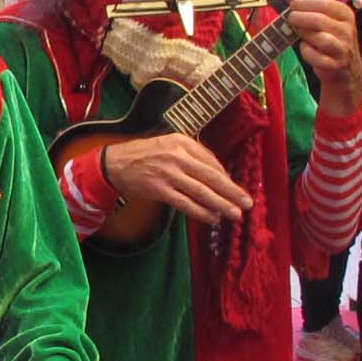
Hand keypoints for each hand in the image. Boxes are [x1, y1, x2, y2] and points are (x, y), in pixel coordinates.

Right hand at [96, 134, 252, 226]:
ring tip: (234, 214)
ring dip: (220, 204)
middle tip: (246, 203)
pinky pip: (185, 203)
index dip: (226, 177)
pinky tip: (211, 218)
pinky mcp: (159, 189)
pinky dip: (200, 212)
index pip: (211, 161)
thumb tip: (217, 174)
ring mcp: (168, 173)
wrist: (114, 163)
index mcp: (182, 142)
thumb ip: (192, 156)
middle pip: (211, 176)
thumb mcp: (168, 144)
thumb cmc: (144, 154)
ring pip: (201, 191)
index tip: (236, 190)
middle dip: (231, 191)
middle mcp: (177, 156)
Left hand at [282, 0, 361, 116]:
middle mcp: (347, 30)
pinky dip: (308, 52)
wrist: (345, 69)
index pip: (324, 3)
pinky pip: (318, 58)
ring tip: (298, 32)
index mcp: (345, 14)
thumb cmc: (329, 39)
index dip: (304, 3)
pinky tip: (305, 48)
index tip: (293, 5)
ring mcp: (343, 48)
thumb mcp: (321, 18)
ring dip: (305, 34)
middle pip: (320, 20)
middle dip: (300, 18)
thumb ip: (305, 2)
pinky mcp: (336, 65)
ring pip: (321, 38)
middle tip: (291, 18)